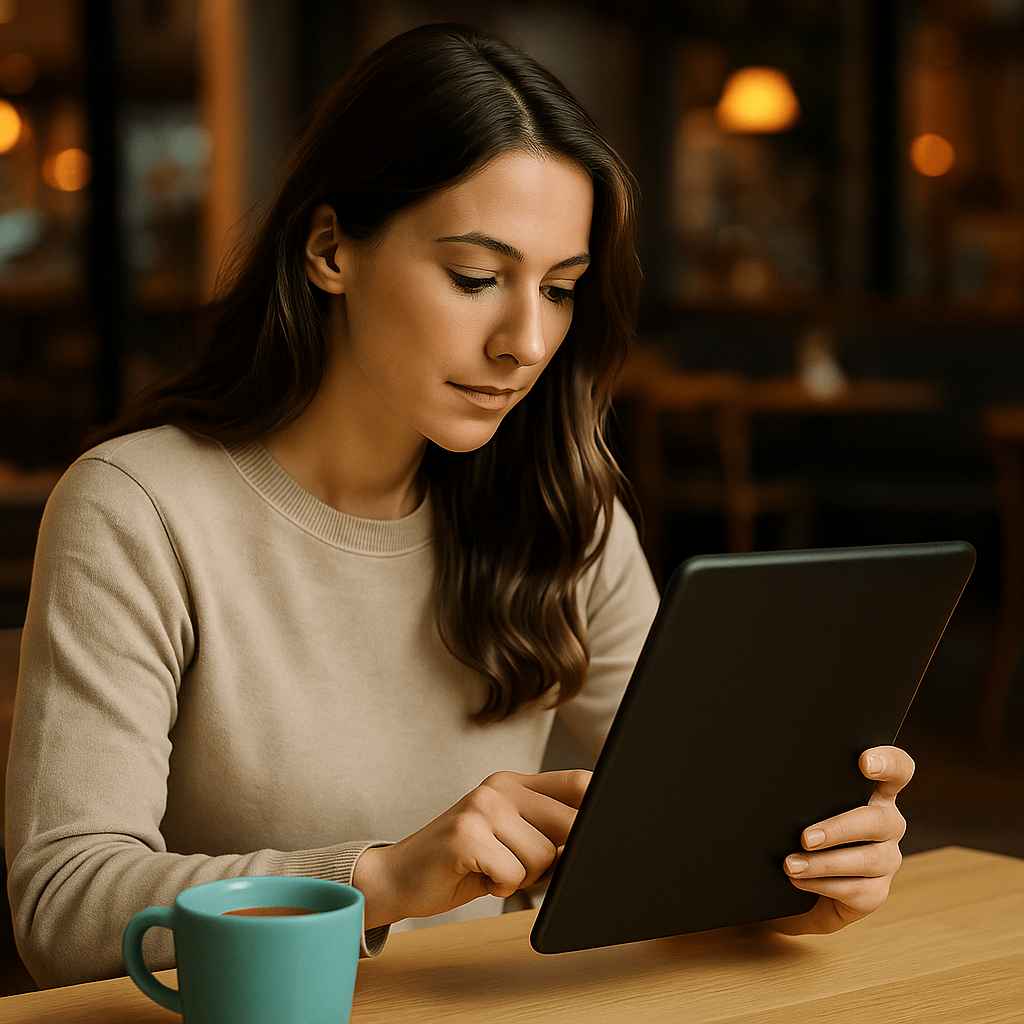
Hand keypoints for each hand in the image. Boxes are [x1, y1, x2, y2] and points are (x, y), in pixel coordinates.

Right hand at [367, 769, 586, 923]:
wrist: (397, 877)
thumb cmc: (462, 863)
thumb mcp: (507, 838)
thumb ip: (545, 831)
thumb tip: (593, 843)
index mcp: (513, 783)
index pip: (578, 783)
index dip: (600, 808)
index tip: (609, 830)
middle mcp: (499, 787)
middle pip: (569, 823)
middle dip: (557, 858)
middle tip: (519, 866)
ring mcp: (481, 808)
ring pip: (543, 856)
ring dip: (522, 877)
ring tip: (492, 869)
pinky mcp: (465, 836)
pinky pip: (513, 874)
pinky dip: (500, 886)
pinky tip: (477, 876)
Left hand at [766, 745, 913, 935]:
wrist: (802, 887)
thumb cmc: (801, 832)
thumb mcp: (804, 807)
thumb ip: (805, 793)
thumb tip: (773, 784)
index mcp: (873, 793)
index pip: (898, 769)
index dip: (888, 762)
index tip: (863, 763)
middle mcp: (887, 823)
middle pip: (878, 821)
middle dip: (840, 829)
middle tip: (806, 837)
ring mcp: (886, 858)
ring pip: (866, 859)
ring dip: (824, 863)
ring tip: (791, 865)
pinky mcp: (877, 892)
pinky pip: (856, 889)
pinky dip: (822, 885)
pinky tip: (798, 880)